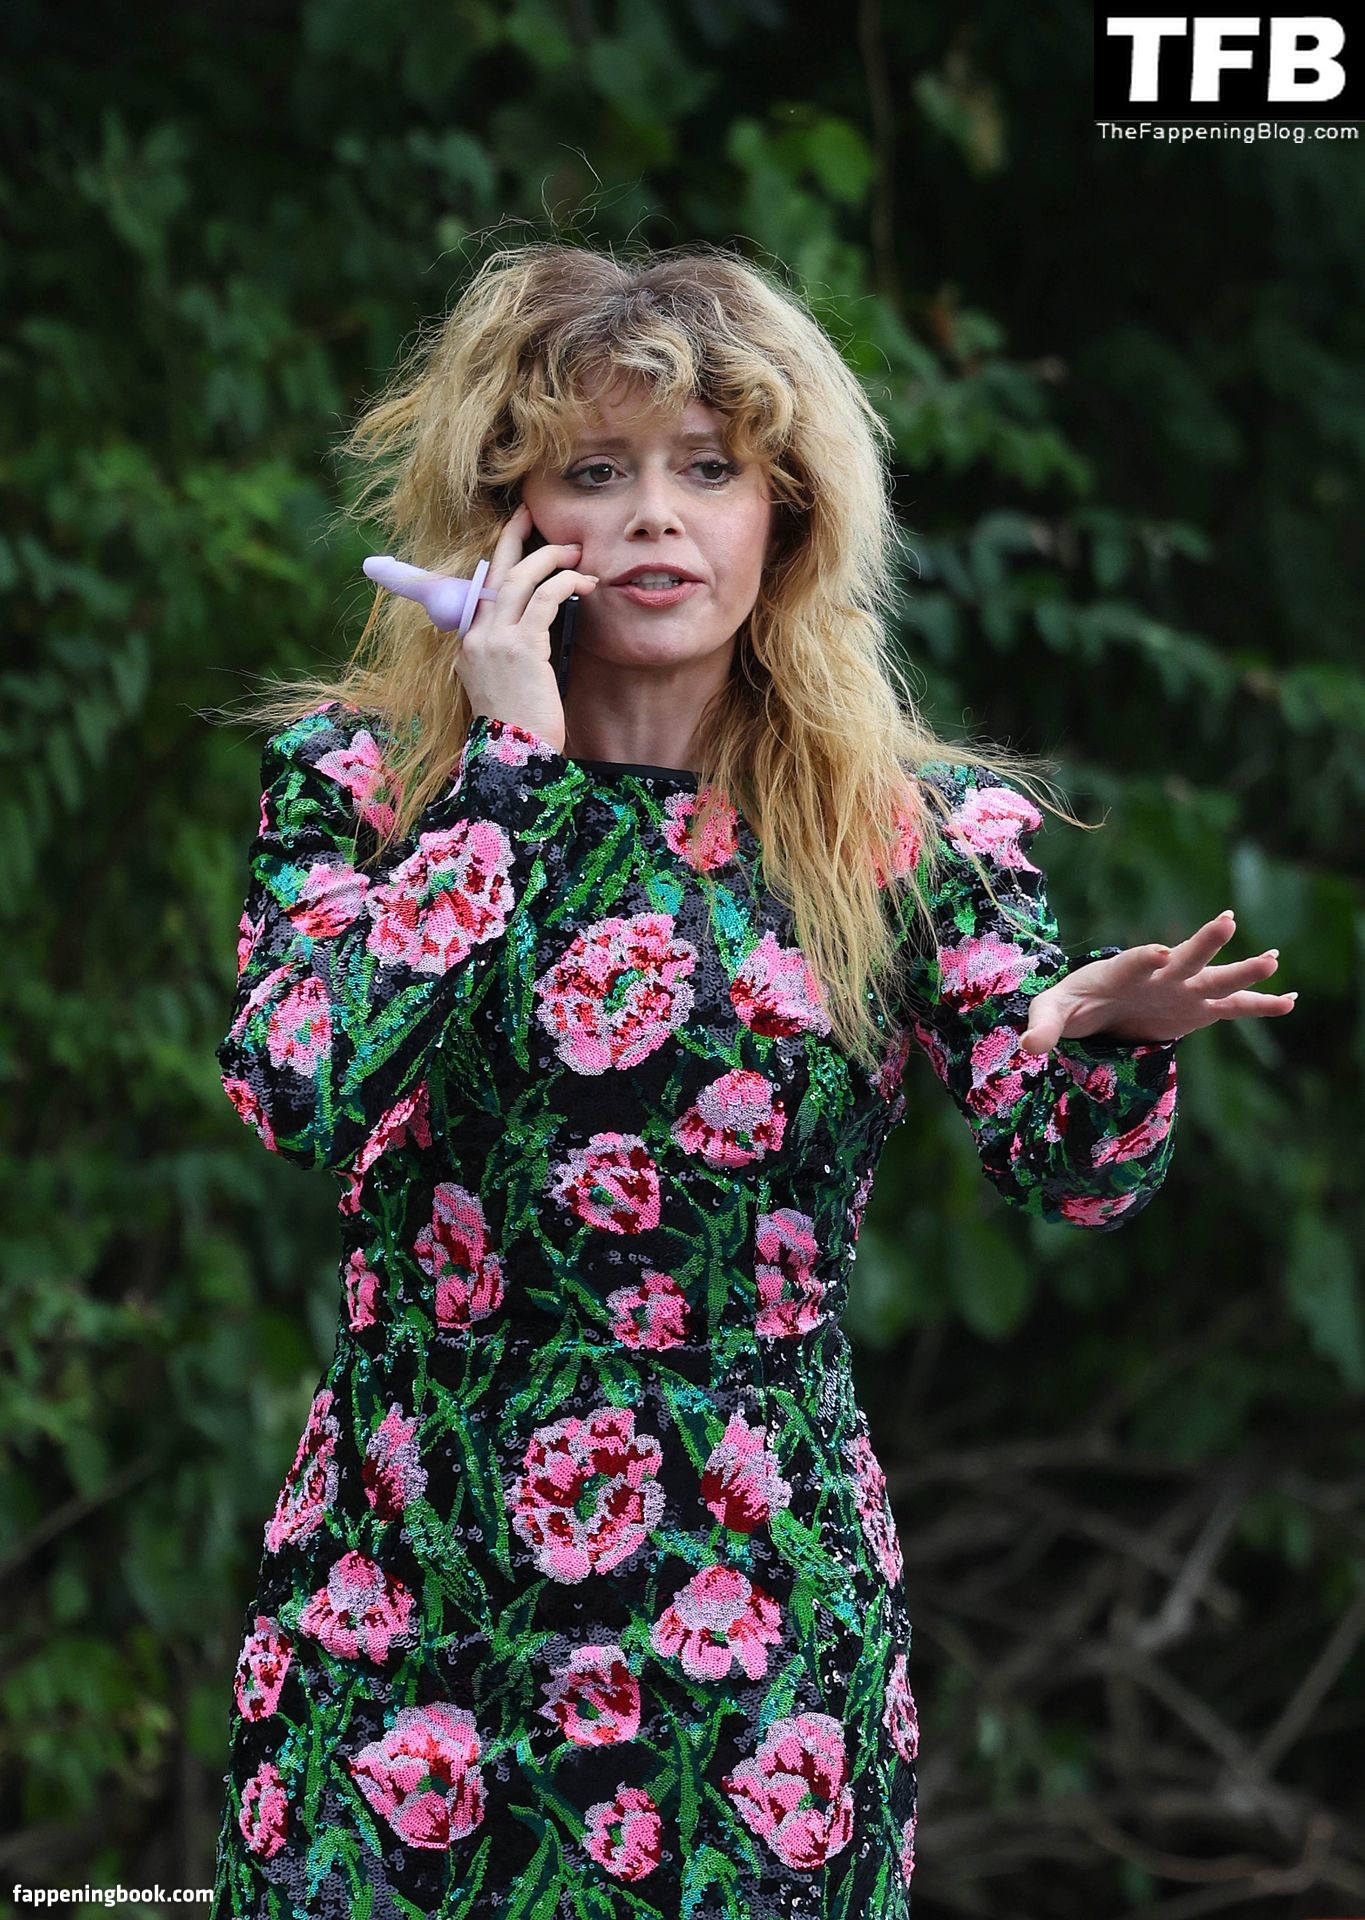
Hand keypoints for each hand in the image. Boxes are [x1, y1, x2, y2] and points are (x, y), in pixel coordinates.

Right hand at [453, 501, 597, 752]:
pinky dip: (565, 583)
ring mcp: (494, 641)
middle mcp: (475, 638)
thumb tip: (535, 634)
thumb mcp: (504, 687)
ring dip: (549, 558)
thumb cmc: (519, 729)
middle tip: (530, 513)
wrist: (515, 756)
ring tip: (575, 552)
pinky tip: (584, 582)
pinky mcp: (521, 647)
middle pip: (492, 573)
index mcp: (468, 647)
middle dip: (512, 537)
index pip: (481, 592)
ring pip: (518, 578)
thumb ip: (509, 657)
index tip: (515, 540)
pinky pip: (544, 598)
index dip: (498, 563)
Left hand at [1019, 909, 1297, 1052]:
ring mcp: (1182, 989)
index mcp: (1121, 971)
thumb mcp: (1052, 1013)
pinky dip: (1262, 1004)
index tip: (1161, 952)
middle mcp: (1159, 974)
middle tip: (1227, 920)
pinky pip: (1234, 1006)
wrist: (1097, 1007)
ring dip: (1244, 970)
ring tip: (1274, 958)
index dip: (1146, 957)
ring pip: (1217, 978)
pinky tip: (1291, 1001)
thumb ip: (1043, 1026)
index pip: (1134, 961)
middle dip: (1204, 942)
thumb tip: (1030, 1046)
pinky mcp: (1197, 1008)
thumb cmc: (1073, 1004)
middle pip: (1185, 957)